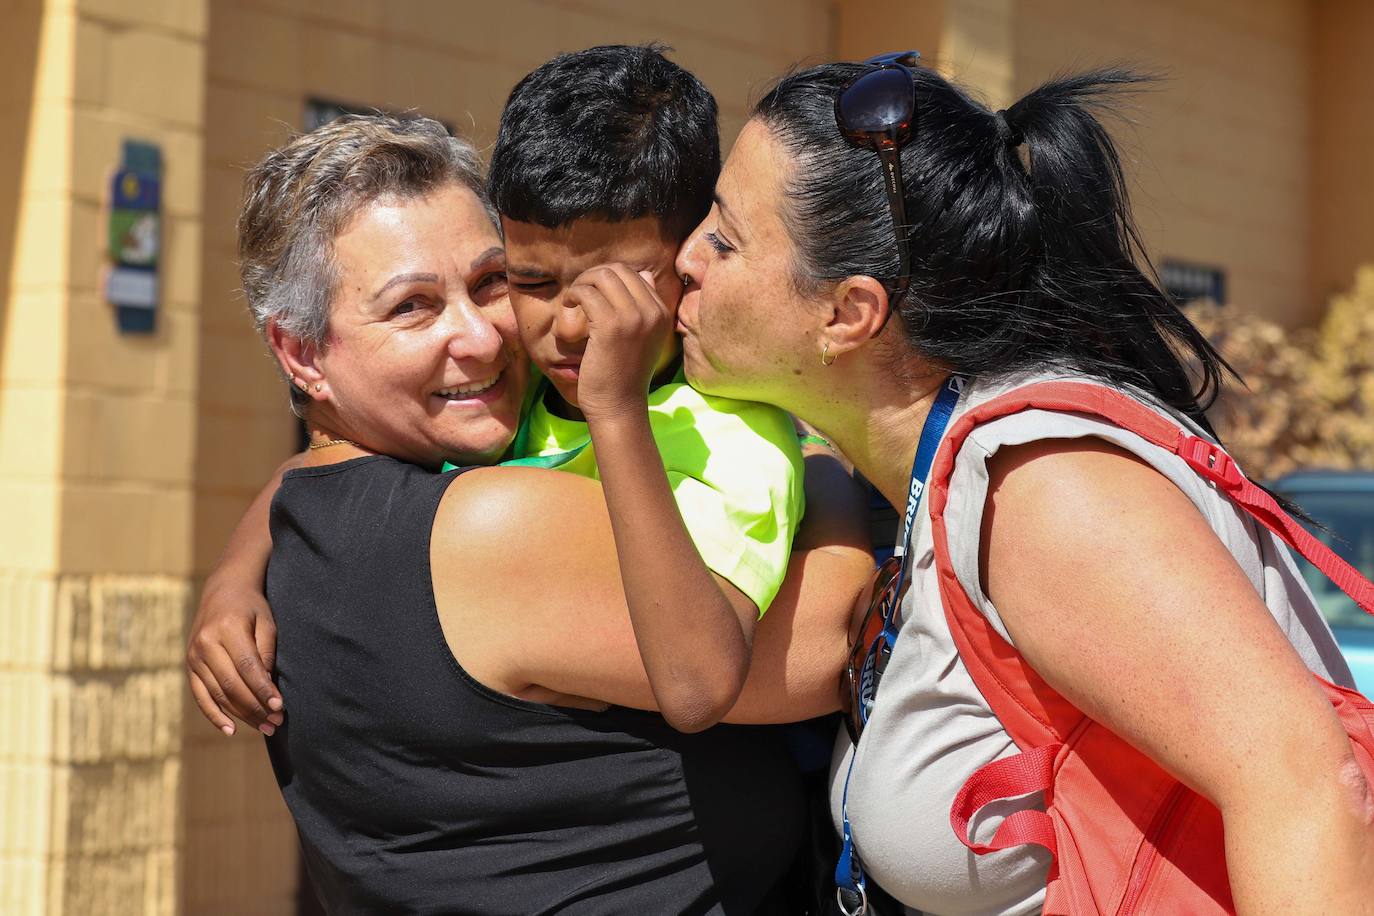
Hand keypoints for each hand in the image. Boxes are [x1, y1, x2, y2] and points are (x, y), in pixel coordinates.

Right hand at [186, 580, 282, 735]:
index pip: (247, 667)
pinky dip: (214, 715)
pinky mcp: (189, 666)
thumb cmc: (251, 607)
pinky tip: (230, 730)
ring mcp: (193, 656)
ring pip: (218, 694)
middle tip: (276, 722)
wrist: (222, 591)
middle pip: (231, 684)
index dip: (262, 689)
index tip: (279, 706)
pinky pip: (201, 696)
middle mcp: (205, 644)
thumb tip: (268, 689)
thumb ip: (266, 653)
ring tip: (265, 727)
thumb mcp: (266, 622)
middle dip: (255, 707)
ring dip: (241, 715)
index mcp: (227, 629)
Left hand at [565, 263, 673, 420]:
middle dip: (593, 276)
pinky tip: (569, 308)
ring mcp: (633, 317)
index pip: (635, 274)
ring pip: (602, 276)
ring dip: (582, 284)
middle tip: (580, 294)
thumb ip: (644, 308)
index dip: (608, 278)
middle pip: (618, 270)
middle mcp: (652, 312)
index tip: (593, 294)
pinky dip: (574, 295)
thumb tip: (643, 273)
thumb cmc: (624, 375)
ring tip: (573, 300)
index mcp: (661, 313)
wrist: (619, 406)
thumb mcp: (644, 338)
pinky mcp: (610, 325)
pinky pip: (587, 293)